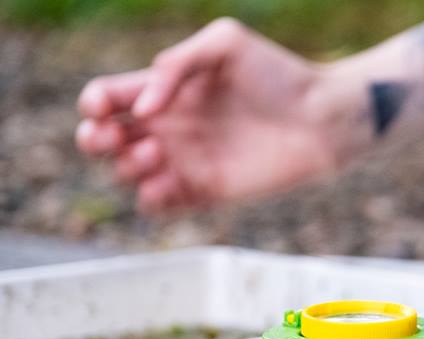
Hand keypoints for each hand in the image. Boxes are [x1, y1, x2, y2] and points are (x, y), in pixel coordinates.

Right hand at [76, 18, 332, 212]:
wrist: (323, 119)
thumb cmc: (280, 75)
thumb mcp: (224, 44)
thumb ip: (176, 63)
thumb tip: (144, 108)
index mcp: (167, 89)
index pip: (109, 97)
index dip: (95, 104)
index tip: (106, 107)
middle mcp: (172, 125)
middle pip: (105, 138)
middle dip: (94, 139)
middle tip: (114, 137)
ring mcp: (187, 159)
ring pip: (127, 173)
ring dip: (126, 166)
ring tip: (159, 153)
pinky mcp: (207, 190)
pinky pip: (161, 203)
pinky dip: (151, 199)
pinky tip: (167, 183)